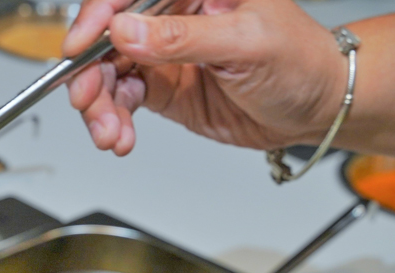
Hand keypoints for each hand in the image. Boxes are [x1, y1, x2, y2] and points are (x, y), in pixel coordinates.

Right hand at [63, 0, 347, 154]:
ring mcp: (162, 52)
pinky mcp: (162, 86)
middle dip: (89, 72)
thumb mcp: (246, 42)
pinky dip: (114, 121)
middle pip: (107, 36)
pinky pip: (122, 101)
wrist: (314, 108)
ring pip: (107, 73)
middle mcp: (171, 15)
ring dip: (99, 106)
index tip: (79, 46)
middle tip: (87, 101)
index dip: (97, 16)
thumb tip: (126, 31)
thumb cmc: (300, 60)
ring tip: (109, 132)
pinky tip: (121, 136)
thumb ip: (182, 37)